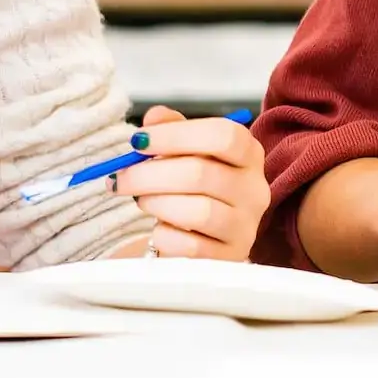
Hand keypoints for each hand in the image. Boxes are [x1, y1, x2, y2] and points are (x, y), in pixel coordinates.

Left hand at [111, 107, 269, 260]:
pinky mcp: (231, 257)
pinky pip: (191, 247)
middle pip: (201, 173)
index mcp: (248, 154)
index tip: (138, 141)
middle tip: (122, 177)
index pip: (222, 135)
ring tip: (141, 200)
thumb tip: (152, 119)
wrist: (204, 233)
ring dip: (156, 204)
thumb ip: (170, 128)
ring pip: (198, 212)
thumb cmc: (193, 185)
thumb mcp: (185, 150)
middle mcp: (255, 189)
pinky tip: (159, 228)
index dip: (175, 135)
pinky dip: (165, 235)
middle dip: (149, 174)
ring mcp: (246, 226)